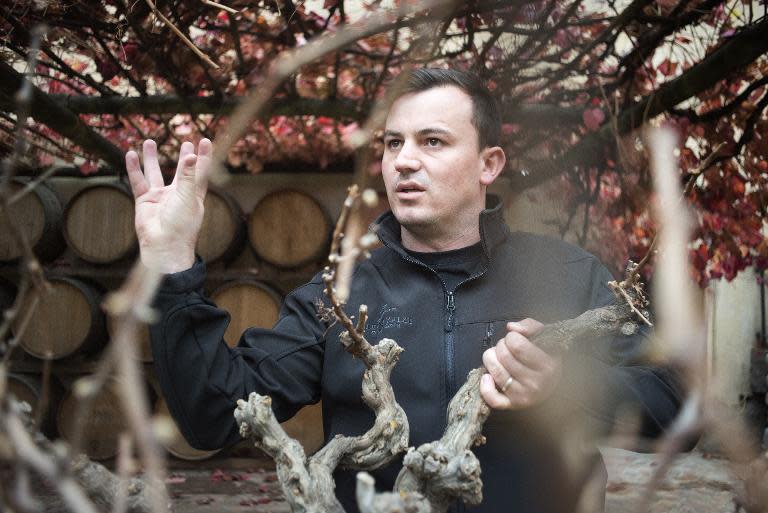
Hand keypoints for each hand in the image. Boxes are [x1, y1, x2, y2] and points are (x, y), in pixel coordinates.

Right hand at [125, 139, 211, 273]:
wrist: (163, 245)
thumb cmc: (181, 224)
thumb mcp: (187, 197)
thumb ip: (188, 176)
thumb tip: (192, 155)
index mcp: (194, 195)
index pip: (201, 171)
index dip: (203, 157)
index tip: (205, 141)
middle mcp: (178, 194)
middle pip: (181, 171)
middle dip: (183, 157)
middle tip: (185, 142)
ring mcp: (160, 198)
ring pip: (155, 173)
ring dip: (152, 158)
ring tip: (149, 141)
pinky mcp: (145, 201)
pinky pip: (138, 181)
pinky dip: (134, 168)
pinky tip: (130, 155)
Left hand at [480, 318, 561, 409]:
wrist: (551, 381)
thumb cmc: (544, 354)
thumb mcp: (543, 336)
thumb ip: (529, 326)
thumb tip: (511, 327)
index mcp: (548, 365)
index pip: (517, 345)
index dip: (511, 337)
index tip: (515, 340)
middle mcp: (538, 383)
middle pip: (503, 356)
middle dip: (500, 347)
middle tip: (506, 348)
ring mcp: (525, 396)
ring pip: (496, 373)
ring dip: (490, 359)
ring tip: (498, 358)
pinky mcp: (513, 405)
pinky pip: (493, 399)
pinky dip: (485, 386)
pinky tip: (487, 376)